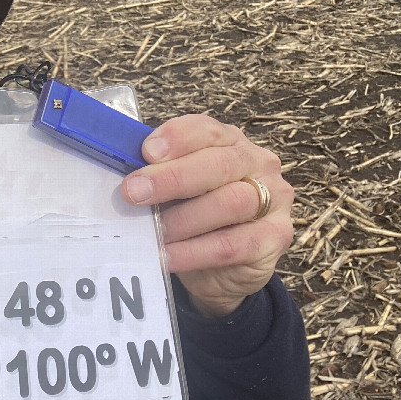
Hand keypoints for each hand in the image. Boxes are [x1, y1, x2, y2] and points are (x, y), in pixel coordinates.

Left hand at [121, 115, 293, 317]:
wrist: (222, 269)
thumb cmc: (193, 216)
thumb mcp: (176, 190)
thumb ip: (158, 175)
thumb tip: (125, 174)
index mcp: (230, 142)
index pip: (206, 129)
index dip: (176, 138)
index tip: (145, 152)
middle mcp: (258, 164)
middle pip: (219, 164)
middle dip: (172, 178)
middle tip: (134, 193)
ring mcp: (274, 200)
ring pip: (230, 203)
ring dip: (183, 219)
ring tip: (152, 232)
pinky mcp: (275, 238)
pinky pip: (232, 245)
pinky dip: (194, 252)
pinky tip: (167, 256)